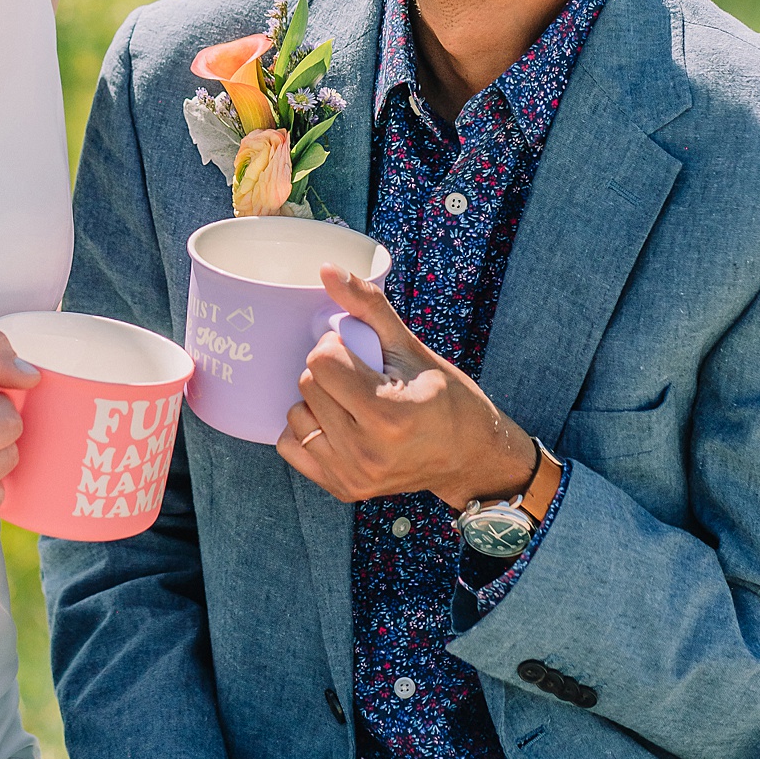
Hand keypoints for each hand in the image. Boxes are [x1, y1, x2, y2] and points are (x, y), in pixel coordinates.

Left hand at [277, 265, 537, 512]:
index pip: (321, 363)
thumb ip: (367, 305)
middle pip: (308, 386)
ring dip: (317, 401)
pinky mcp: (342, 489)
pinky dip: (309, 429)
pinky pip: (291, 447)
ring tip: (352, 402)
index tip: (359, 352)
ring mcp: (352, 475)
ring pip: (296, 415)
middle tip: (360, 375)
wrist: (468, 456)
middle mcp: (366, 451)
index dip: (336, 347)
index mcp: (388, 414)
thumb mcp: (410, 347)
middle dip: (328, 371)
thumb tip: (326, 269)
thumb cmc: (445, 397)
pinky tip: (338, 424)